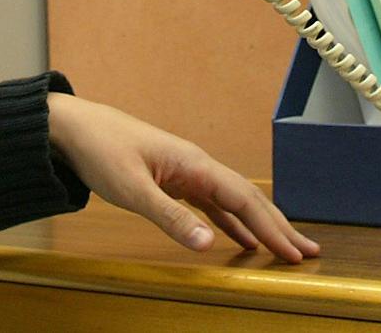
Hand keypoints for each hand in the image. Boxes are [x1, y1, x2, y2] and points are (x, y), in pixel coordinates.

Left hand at [47, 93, 319, 262]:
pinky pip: (212, 205)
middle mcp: (196, 166)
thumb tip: (210, 245)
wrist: (73, 128)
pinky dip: (231, 223)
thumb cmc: (100, 151)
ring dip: (260, 225)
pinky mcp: (173, 181)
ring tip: (286, 246)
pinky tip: (241, 240)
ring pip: (233, 202)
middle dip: (278, 226)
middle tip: (307, 252)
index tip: (293, 251)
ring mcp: (186, 173)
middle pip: (248, 199)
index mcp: (193, 164)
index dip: (271, 227)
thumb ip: (171, 218)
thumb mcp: (132, 190)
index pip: (244, 199)